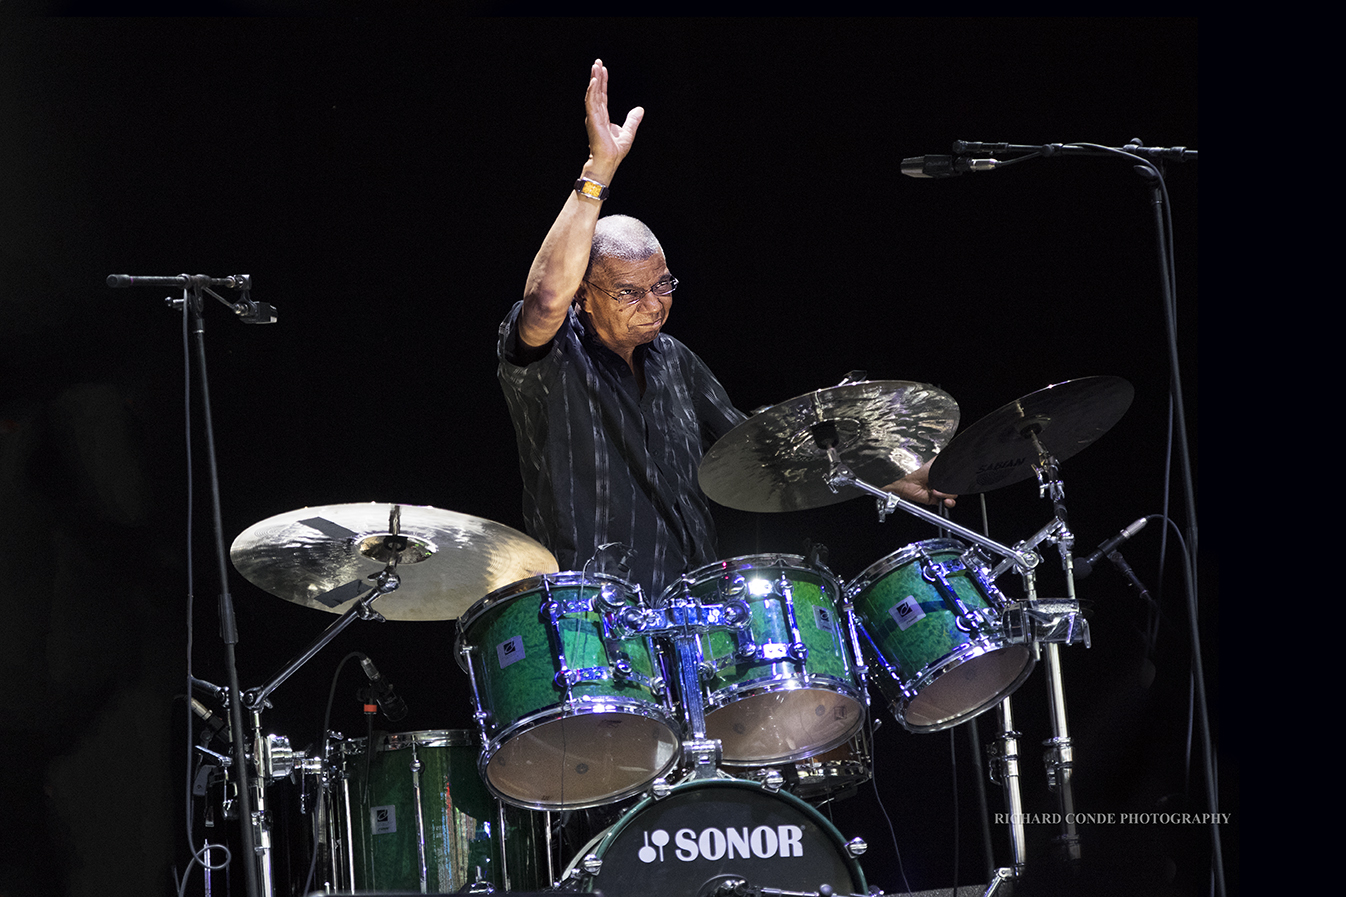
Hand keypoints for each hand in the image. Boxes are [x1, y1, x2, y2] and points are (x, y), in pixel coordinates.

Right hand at [584, 59, 643, 175]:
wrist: (608, 161)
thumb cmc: (615, 151)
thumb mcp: (628, 132)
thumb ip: (632, 120)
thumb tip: (640, 109)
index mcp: (603, 117)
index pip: (602, 96)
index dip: (602, 82)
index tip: (603, 69)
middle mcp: (596, 115)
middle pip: (596, 92)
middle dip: (596, 76)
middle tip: (597, 62)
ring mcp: (593, 117)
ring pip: (593, 94)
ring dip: (594, 79)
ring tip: (595, 66)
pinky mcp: (592, 120)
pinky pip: (591, 102)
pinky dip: (592, 91)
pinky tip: (594, 81)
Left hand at [883, 459, 956, 507]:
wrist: (911, 486)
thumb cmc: (919, 474)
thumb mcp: (933, 463)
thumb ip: (943, 460)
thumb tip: (952, 455)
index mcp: (943, 476)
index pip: (955, 479)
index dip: (956, 480)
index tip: (954, 480)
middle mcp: (943, 484)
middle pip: (956, 488)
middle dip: (952, 488)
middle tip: (942, 485)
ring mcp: (941, 493)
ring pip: (953, 495)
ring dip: (947, 494)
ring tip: (936, 491)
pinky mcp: (938, 500)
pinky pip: (948, 503)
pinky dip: (948, 502)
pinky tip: (944, 499)